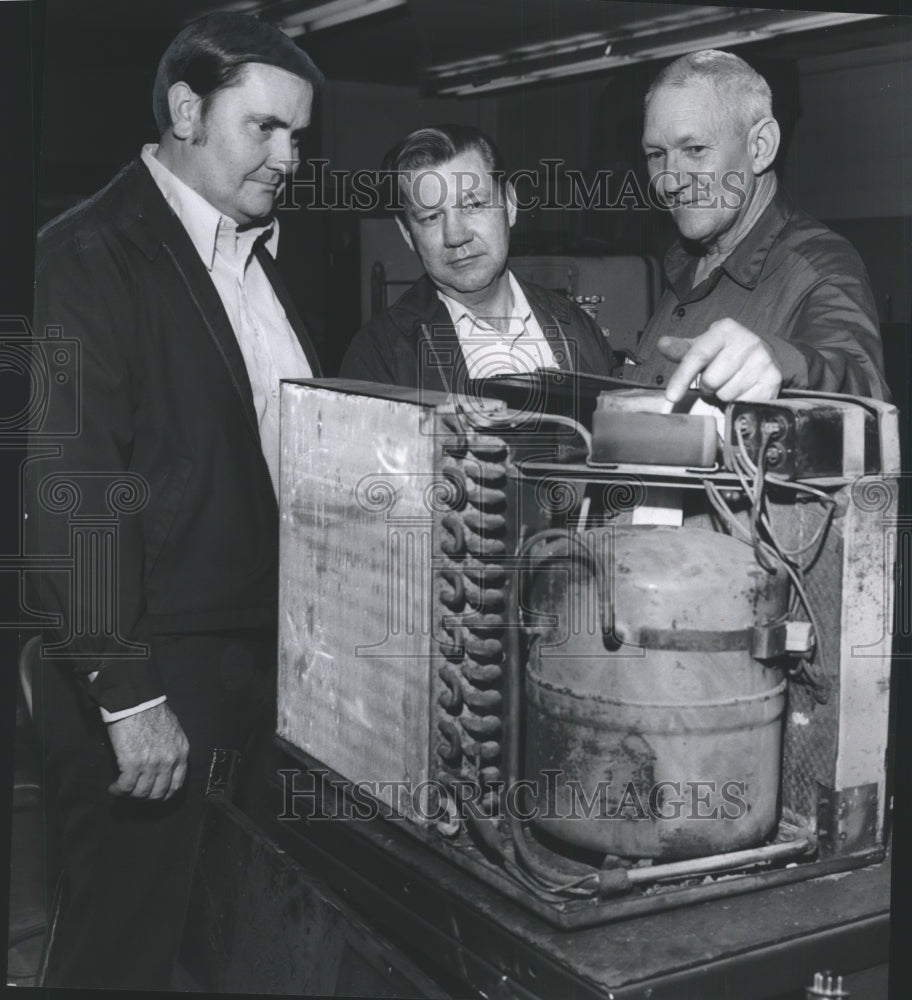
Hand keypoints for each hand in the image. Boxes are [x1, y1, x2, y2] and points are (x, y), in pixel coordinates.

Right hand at [107, 702, 188, 799]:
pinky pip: (126, 787)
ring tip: (121, 790)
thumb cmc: (151, 712)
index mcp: (181, 752)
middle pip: (159, 793)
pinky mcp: (133, 764)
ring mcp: (152, 764)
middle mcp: (169, 761)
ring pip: (141, 793)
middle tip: (135, 793)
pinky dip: (118, 790)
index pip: (177, 784)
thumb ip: (171, 749)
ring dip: (129, 795)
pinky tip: (113, 787)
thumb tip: (163, 764)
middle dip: (145, 797)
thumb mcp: (173, 731)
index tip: (154, 794)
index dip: (164, 793)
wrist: (136, 702)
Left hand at [657, 318, 781, 403]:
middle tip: (714, 380)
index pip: (699, 355)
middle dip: (706, 387)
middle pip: (711, 380)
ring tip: (728, 383)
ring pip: (725, 394)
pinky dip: (736, 402)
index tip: (671, 396)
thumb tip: (662, 344)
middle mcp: (747, 341)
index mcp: (725, 330)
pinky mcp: (773, 379)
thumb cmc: (723, 353)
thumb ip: (681, 350)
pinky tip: (741, 390)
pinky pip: (742, 402)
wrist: (761, 355)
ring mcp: (762, 360)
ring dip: (721, 395)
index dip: (682, 377)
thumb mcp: (702, 347)